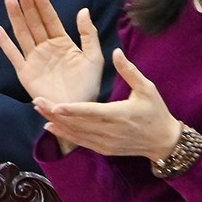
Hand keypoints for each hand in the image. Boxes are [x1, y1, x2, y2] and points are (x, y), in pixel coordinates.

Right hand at [0, 0, 104, 107]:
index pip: (50, 20)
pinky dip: (3, 41)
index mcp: (63, 43)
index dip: (43, 6)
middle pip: (34, 23)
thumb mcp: (94, 57)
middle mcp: (46, 47)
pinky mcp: (24, 71)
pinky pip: (12, 53)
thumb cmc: (87, 85)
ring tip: (8, 0)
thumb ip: (88, 34)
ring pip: (22, 33)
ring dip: (15, 17)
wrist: (76, 109)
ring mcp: (33, 58)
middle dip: (27, 6)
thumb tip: (83, 10)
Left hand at [36, 48, 184, 158]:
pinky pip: (80, 142)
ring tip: (39, 110)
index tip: (54, 104)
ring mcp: (106, 143)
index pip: (92, 112)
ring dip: (56, 122)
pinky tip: (50, 126)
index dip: (72, 110)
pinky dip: (64, 134)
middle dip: (55, 113)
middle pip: (78, 123)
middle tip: (36, 101)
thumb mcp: (147, 89)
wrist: (164, 142)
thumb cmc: (156, 111)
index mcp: (120, 114)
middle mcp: (110, 131)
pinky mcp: (103, 149)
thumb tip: (116, 51)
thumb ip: (129, 71)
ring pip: (76, 133)